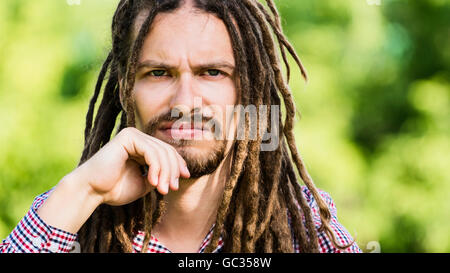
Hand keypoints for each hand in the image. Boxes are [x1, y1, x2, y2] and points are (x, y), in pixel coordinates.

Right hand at [73, 127, 190, 205]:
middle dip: (173, 170)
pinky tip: (153, 181)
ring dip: (165, 172)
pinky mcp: (127, 137)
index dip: (178, 164)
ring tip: (162, 189)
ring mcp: (132, 135)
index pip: (167, 151)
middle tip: (172, 188)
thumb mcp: (145, 183)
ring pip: (161, 151)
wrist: (92, 191)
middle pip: (167, 150)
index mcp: (142, 147)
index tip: (184, 178)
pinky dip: (156, 167)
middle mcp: (138, 138)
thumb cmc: (115, 189)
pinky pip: (151, 151)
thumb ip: (160, 175)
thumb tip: (180, 172)